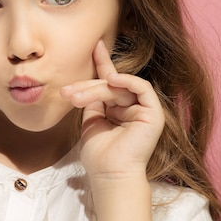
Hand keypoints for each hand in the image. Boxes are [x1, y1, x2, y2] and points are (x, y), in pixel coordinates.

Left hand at [60, 40, 164, 183]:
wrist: (109, 175)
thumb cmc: (99, 154)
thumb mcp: (91, 120)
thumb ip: (92, 100)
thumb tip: (86, 83)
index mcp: (119, 108)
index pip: (111, 80)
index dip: (102, 62)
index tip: (94, 45)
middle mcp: (132, 106)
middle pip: (109, 84)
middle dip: (86, 86)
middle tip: (66, 92)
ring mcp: (144, 109)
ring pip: (118, 87)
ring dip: (95, 89)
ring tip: (75, 98)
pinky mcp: (153, 114)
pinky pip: (142, 88)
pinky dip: (127, 81)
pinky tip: (111, 80)